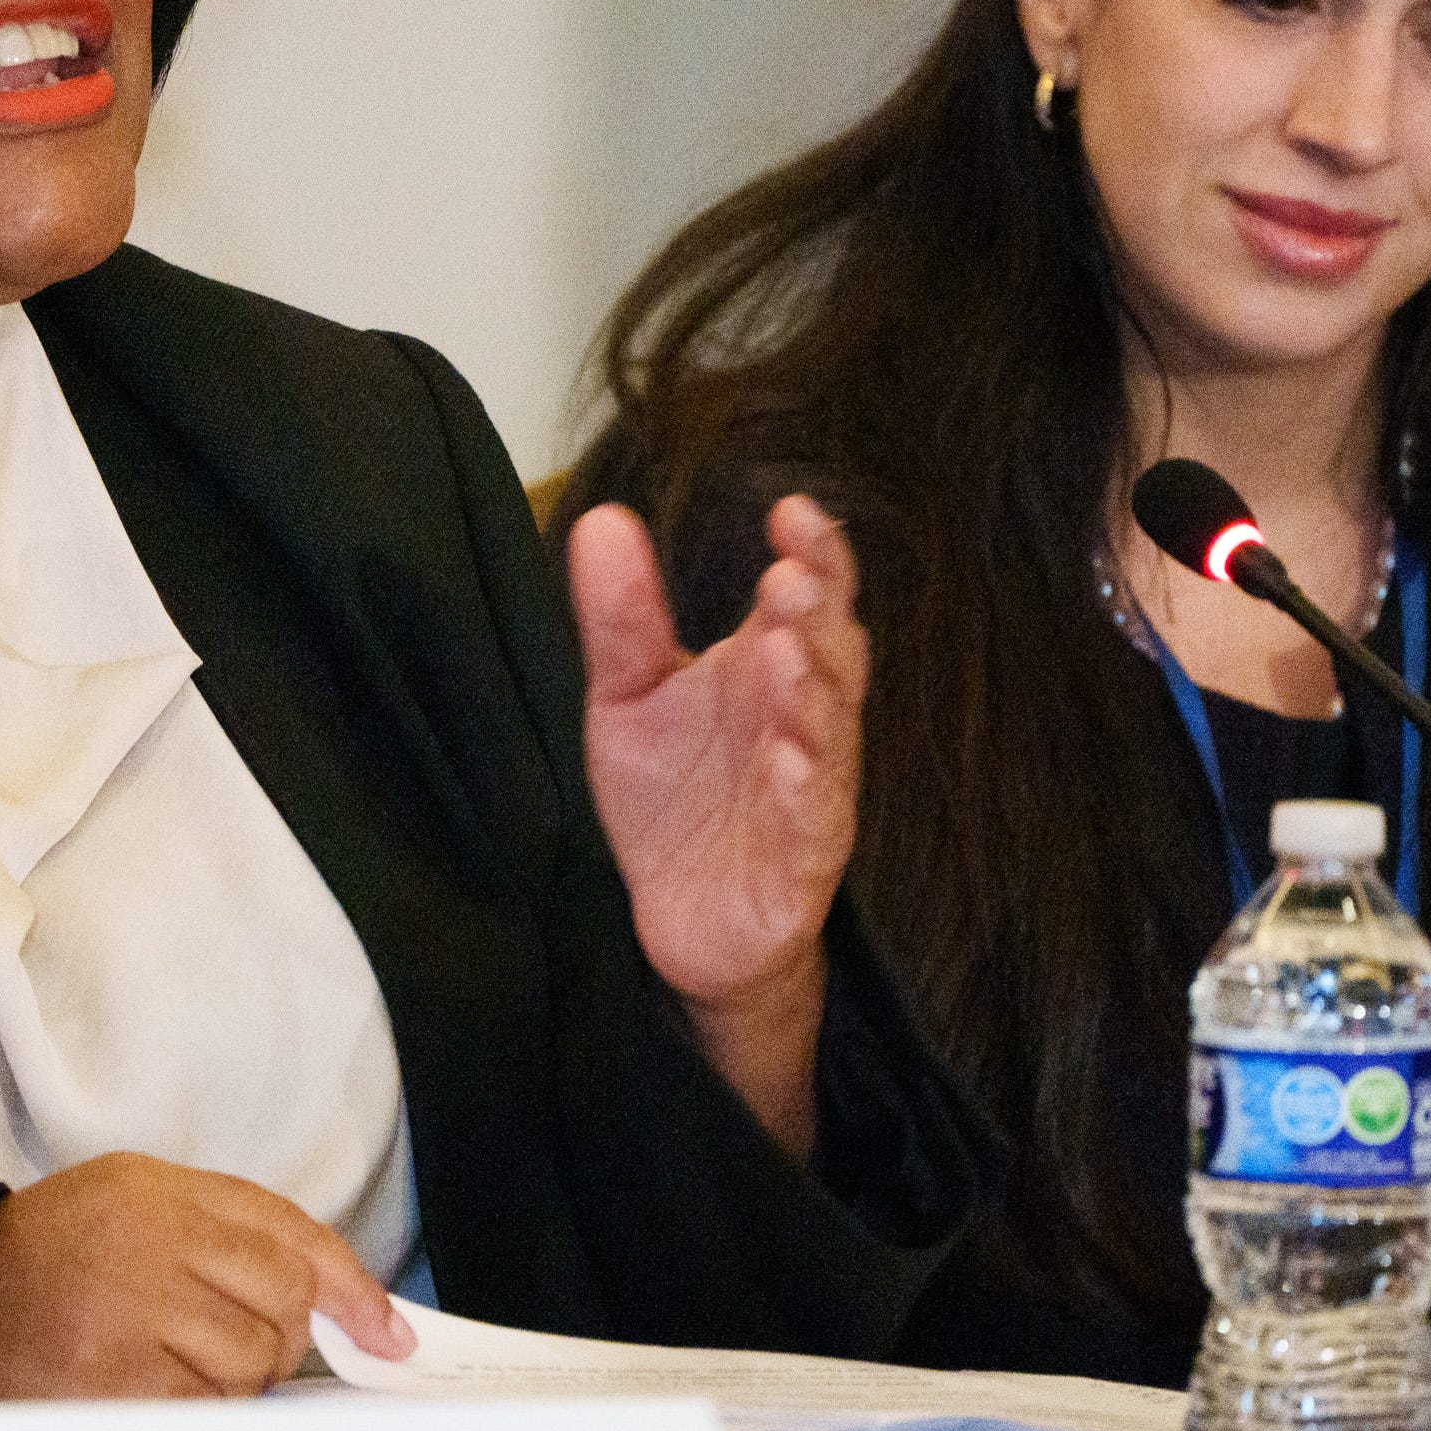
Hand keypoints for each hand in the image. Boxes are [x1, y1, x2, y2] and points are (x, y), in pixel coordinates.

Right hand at [0, 1152, 413, 1398]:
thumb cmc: (49, 1258)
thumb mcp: (130, 1200)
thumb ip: (228, 1230)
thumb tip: (335, 1300)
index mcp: (158, 1190)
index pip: (288, 1233)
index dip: (349, 1287)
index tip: (386, 1332)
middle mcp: (147, 1242)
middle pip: (281, 1304)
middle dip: (275, 1336)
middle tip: (224, 1340)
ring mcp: (129, 1314)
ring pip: (248, 1363)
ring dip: (229, 1380)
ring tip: (167, 1360)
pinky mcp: (111, 1383)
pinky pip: (204, 1411)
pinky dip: (194, 1412)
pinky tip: (147, 1388)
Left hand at [568, 494, 865, 1151]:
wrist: (682, 920)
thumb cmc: (674, 798)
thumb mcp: (629, 698)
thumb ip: (621, 618)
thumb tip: (601, 518)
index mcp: (770, 668)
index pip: (810, 595)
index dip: (814, 553)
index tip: (790, 511)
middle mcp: (805, 719)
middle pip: (829, 653)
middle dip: (816, 613)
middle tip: (790, 578)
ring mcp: (813, 789)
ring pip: (829, 731)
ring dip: (812, 690)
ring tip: (785, 647)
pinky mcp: (804, 862)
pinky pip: (815, 820)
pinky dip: (807, 790)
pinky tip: (792, 761)